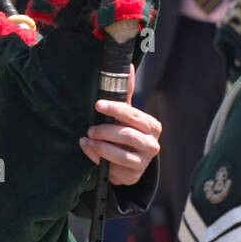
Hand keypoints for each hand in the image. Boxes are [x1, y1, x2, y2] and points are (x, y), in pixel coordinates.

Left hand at [79, 65, 160, 186]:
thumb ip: (125, 92)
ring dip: (100, 146)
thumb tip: (129, 65)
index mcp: (152, 126)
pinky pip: (113, 167)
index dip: (115, 109)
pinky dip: (96, 158)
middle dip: (105, 130)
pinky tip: (89, 150)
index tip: (98, 104)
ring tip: (87, 139)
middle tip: (91, 128)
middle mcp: (152, 144)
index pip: (133, 115)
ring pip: (120, 154)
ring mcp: (144, 162)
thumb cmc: (124, 132)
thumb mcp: (125, 113)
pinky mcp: (133, 176)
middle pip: (127, 135)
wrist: (126, 162)